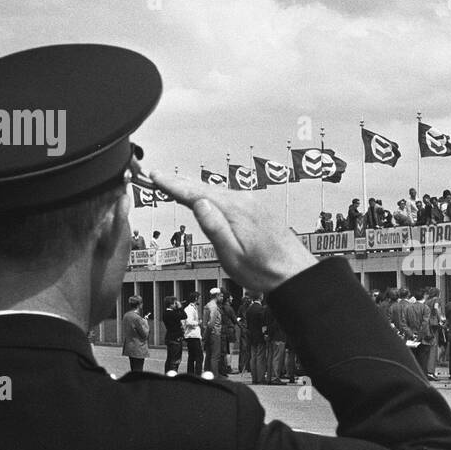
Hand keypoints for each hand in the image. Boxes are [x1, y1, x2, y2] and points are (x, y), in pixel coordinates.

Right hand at [146, 169, 315, 291]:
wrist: (294, 273)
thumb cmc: (264, 270)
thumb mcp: (232, 255)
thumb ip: (214, 228)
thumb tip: (198, 203)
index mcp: (235, 210)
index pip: (196, 193)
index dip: (173, 184)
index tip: (155, 176)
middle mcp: (245, 201)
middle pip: (205, 187)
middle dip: (180, 181)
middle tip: (158, 176)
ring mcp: (252, 203)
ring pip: (216, 191)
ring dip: (194, 187)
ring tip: (174, 183)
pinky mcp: (257, 209)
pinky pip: (226, 196)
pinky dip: (210, 194)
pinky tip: (204, 197)